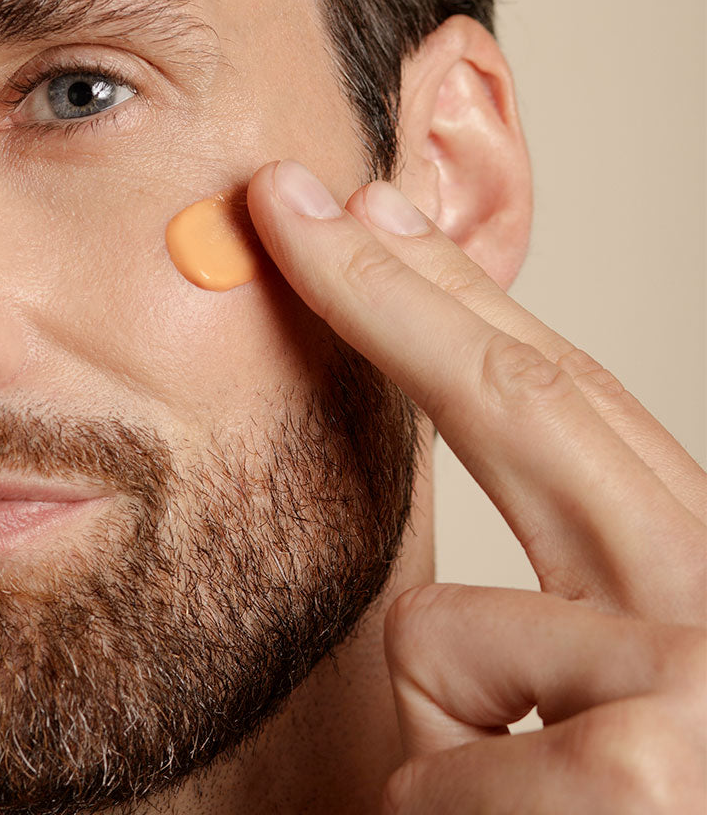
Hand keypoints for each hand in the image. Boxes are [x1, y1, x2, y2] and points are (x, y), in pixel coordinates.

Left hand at [246, 159, 705, 813]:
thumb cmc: (625, 811)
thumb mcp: (603, 710)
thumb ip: (537, 614)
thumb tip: (419, 541)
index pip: (570, 406)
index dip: (461, 299)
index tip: (367, 208)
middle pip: (531, 408)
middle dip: (397, 292)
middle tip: (286, 197)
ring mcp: (698, 703)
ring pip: (447, 637)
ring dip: (446, 740)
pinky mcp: (639, 788)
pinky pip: (437, 768)